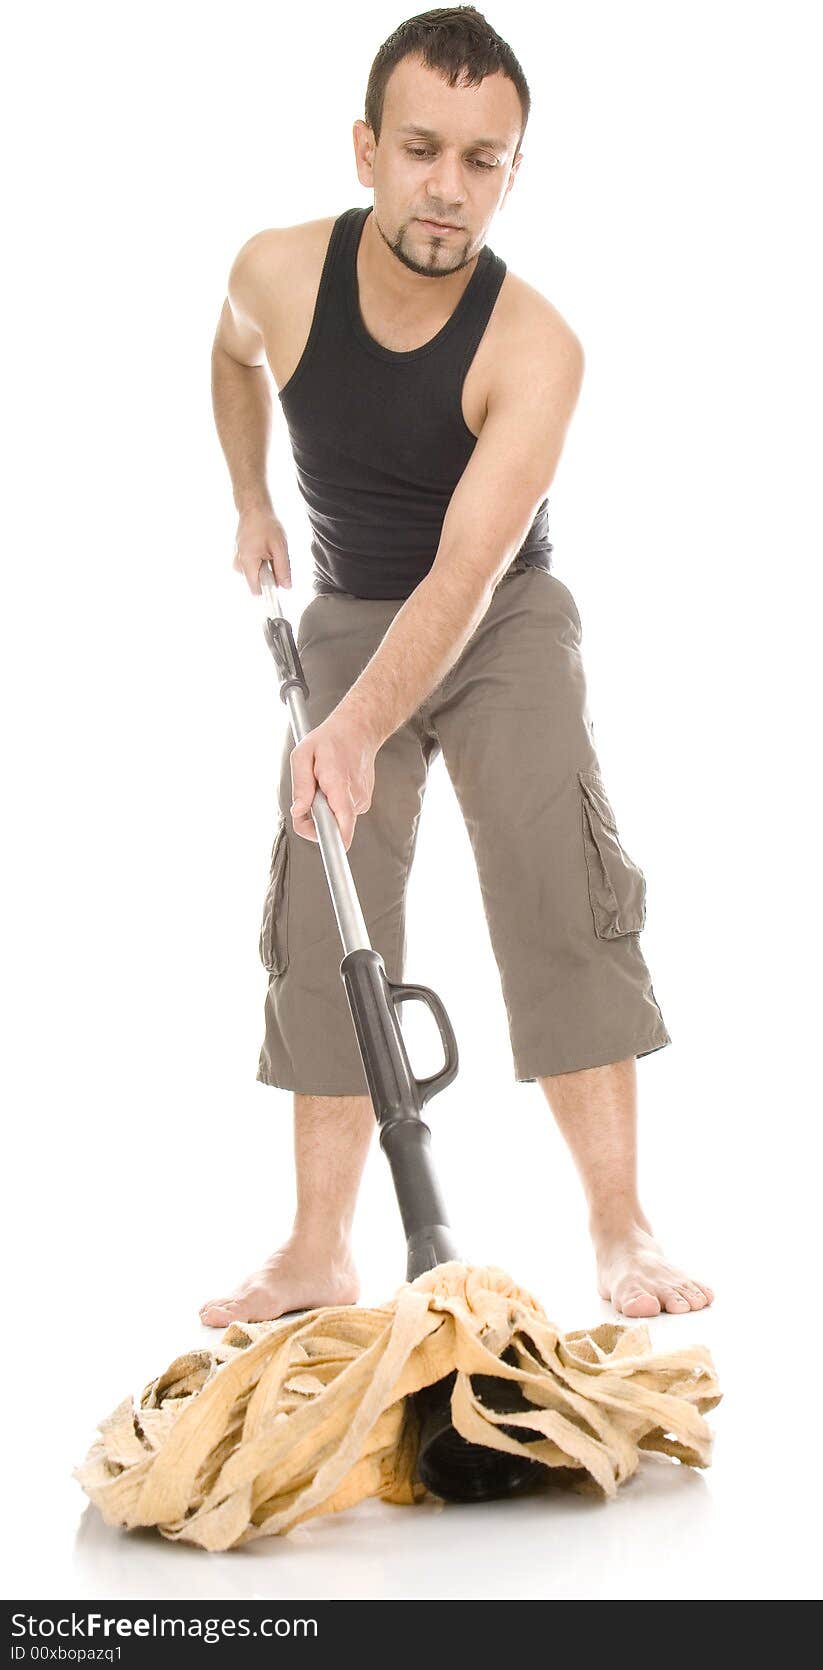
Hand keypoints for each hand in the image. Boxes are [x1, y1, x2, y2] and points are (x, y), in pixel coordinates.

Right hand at [233, 506, 290, 594]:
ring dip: (265, 567)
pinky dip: (261, 560)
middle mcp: (239, 564)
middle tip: (274, 557)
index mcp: (247, 563)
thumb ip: (283, 569)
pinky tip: (263, 548)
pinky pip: (253, 566)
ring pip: (256, 574)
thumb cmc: (266, 525)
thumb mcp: (280, 547)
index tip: (277, 586)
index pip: (256, 590)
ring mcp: (237, 560)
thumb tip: (286, 587)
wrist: (254, 509)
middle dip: (269, 574)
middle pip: (257, 581)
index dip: (268, 591)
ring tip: (269, 550)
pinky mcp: (239, 556)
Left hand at [289, 711, 377, 849]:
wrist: (359, 730)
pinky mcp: (363, 802)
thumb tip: (299, 811)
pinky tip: (333, 783)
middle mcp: (354, 797)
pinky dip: (333, 804)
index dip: (331, 843)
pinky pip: (342, 813)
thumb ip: (300, 785)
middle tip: (307, 796)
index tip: (323, 848)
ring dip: (323, 808)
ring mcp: (361, 800)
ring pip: (336, 820)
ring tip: (323, 782)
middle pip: (332, 827)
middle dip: (314, 819)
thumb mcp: (302, 754)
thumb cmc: (329, 740)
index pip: (342, 826)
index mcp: (338, 785)